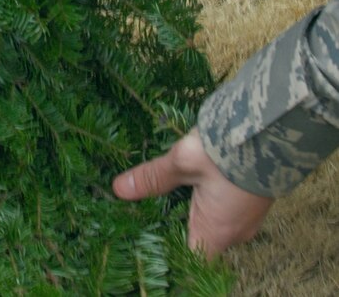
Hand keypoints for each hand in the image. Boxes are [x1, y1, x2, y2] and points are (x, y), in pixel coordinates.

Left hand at [112, 128, 273, 258]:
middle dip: (177, 226)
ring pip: (215, 222)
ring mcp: (248, 215)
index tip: (148, 236)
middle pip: (202, 240)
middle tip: (148, 210)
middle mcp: (236, 231)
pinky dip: (209, 199)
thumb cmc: (227, 152)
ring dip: (194, 209)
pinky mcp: (254, 197)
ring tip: (165, 194)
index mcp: (217, 231)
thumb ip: (153, 178)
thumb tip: (118, 190)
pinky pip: (227, 208)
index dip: (170, 251)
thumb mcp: (183, 162)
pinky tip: (193, 182)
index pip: (192, 259)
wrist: (272, 131)